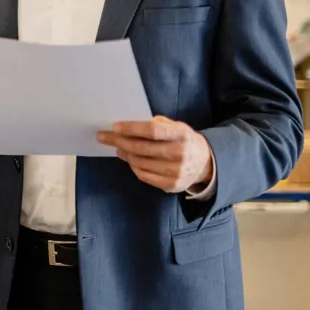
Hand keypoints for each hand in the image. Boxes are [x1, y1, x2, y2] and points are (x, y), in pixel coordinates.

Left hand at [98, 116, 214, 193]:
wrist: (205, 163)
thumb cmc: (184, 140)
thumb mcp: (177, 127)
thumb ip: (157, 124)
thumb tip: (129, 125)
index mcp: (182, 135)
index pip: (152, 130)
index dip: (131, 128)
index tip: (115, 127)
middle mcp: (180, 153)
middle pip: (142, 148)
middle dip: (119, 141)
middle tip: (104, 137)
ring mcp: (176, 171)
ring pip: (140, 162)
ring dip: (124, 154)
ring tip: (118, 147)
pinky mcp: (171, 185)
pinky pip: (144, 175)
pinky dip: (133, 166)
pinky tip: (129, 159)